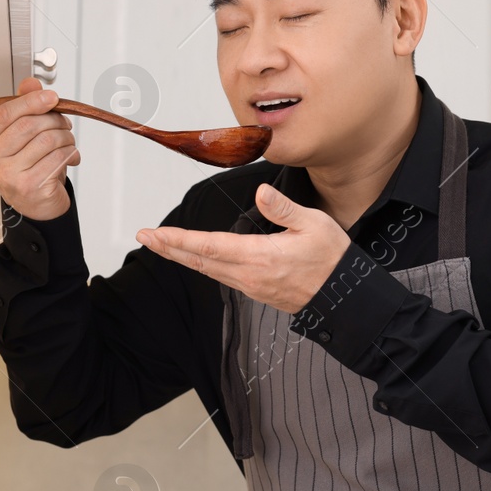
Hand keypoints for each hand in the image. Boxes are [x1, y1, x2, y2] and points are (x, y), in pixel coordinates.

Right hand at [0, 76, 80, 219]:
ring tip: (69, 142)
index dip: (30, 101)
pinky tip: (71, 157)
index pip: (5, 114)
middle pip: (28, 125)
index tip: (51, 96)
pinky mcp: (29, 186)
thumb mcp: (24, 138)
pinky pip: (57, 157)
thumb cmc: (29, 170)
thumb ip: (25, 109)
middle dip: (54, 120)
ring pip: (47, 140)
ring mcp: (8, 175)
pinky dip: (71, 153)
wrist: (37, 207)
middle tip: (65, 124)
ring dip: (66, 138)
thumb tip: (31, 83)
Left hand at [137, 184, 350, 313]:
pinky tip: (195, 256)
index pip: (210, 247)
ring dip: (182, 256)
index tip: (155, 234)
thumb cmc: (333, 260)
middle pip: (200, 261)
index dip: (179, 240)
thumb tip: (261, 193)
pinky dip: (201, 263)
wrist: (345, 297)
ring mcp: (251, 286)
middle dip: (170, 248)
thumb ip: (283, 209)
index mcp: (260, 258)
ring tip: (162, 244)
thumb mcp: (314, 225)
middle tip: (145, 237)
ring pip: (208, 270)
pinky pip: (221, 276)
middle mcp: (250, 275)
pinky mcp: (256, 290)